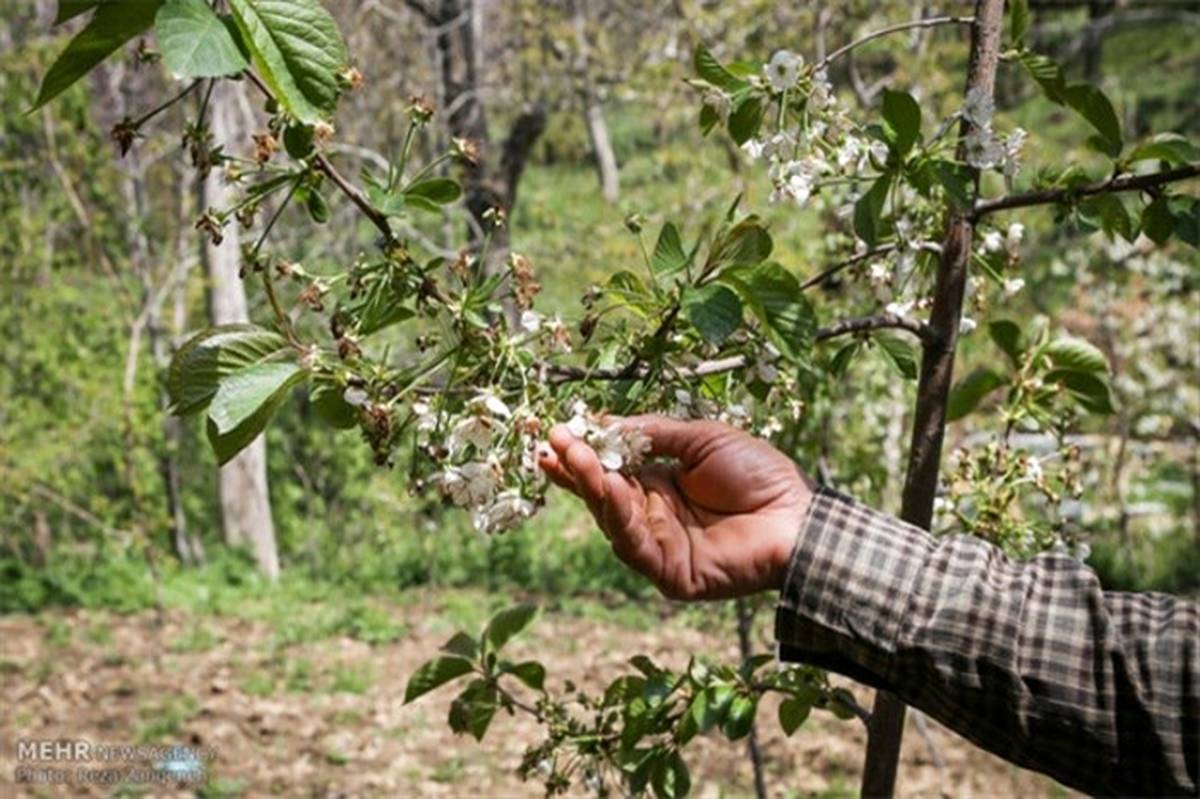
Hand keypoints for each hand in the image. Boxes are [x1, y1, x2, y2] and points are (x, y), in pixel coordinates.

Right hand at [538, 415, 813, 599]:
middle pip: (603, 496)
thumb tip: (605, 423)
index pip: (610, 471)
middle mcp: (654, 516)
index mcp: (660, 485)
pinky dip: (620, 518)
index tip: (555, 434)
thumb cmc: (759, 475)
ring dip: (593, 488)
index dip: (582, 456)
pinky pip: (637, 547)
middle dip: (578, 469)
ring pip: (613, 520)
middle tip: (554, 443)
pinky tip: (610, 489)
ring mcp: (660, 547)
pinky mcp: (670, 574)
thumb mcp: (702, 439)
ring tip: (577, 458)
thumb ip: (654, 433)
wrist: (799, 516)